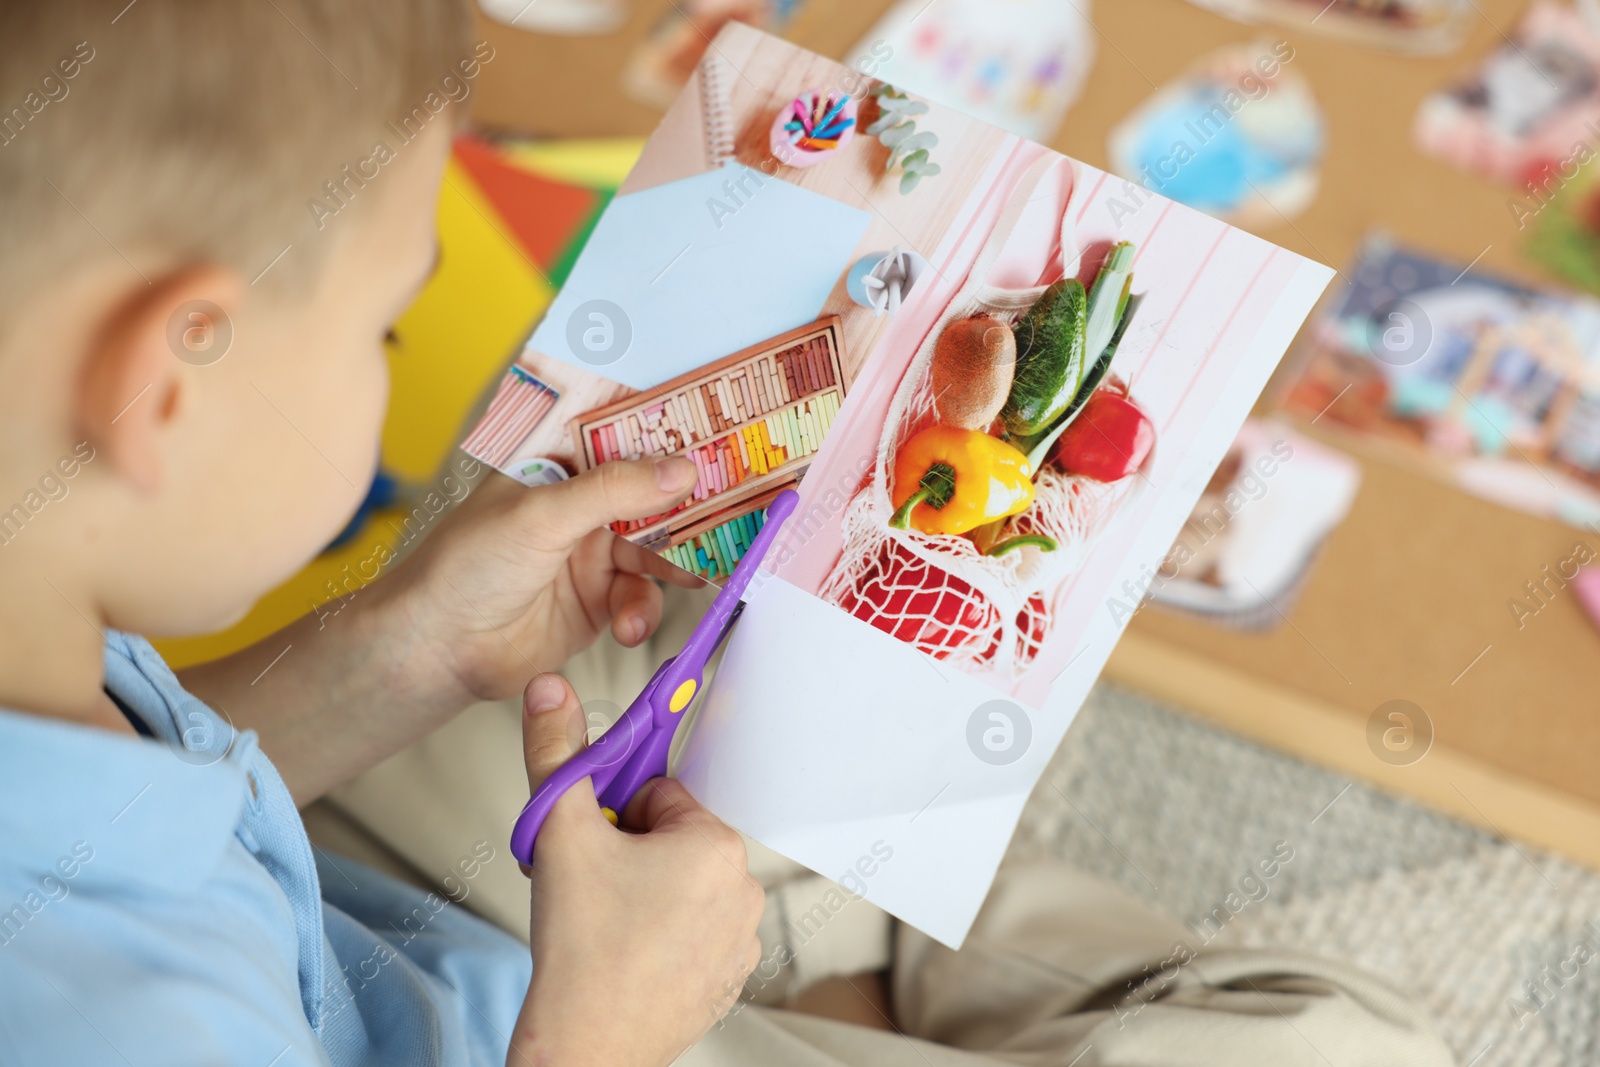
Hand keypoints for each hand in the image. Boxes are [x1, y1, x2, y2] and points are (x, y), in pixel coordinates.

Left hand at [377, 457, 703, 705]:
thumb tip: (680, 470)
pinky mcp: (599, 601)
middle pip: (652, 494)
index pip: (621, 434)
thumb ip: (613, 491)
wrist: (440, 650)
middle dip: (689, 506)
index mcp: (558, 464)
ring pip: (657, 551)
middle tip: (732, 510)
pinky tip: (626, 625)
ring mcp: (592, 553)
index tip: (719, 430)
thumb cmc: (466, 566)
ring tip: (683, 581)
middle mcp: (580, 504)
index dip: (668, 432)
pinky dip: (642, 611)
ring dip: (670, 568)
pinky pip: (642, 599)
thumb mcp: (542, 515)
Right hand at [509, 674, 763, 1066]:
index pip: (659, 795)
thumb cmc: (582, 952)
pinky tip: (627, 955)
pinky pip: (692, 931)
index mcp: (715, 844)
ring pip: (680, 885)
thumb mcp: (561, 834)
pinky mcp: (729, 976)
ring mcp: (740, 938)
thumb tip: (550, 691)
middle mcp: (743, 888)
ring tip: (609, 926)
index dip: (615, 818)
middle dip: (630, 854)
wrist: (585, 1049)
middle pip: (672, 839)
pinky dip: (660, 936)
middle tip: (595, 889)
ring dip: (644, 893)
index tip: (595, 845)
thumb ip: (557, 752)